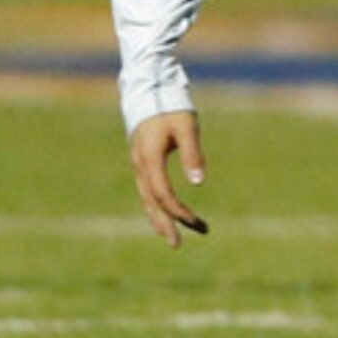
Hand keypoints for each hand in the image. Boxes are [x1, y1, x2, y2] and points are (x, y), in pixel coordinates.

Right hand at [129, 110, 210, 247]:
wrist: (150, 91)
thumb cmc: (172, 108)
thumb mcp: (187, 128)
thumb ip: (193, 154)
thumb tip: (199, 183)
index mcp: (150, 159)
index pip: (163, 194)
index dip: (178, 211)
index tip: (195, 223)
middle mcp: (140, 166)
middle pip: (152, 202)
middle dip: (165, 223)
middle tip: (177, 245)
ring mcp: (138, 165)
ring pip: (147, 199)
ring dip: (160, 218)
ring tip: (172, 237)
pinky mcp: (142, 163)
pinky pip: (147, 191)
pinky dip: (156, 206)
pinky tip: (165, 214)